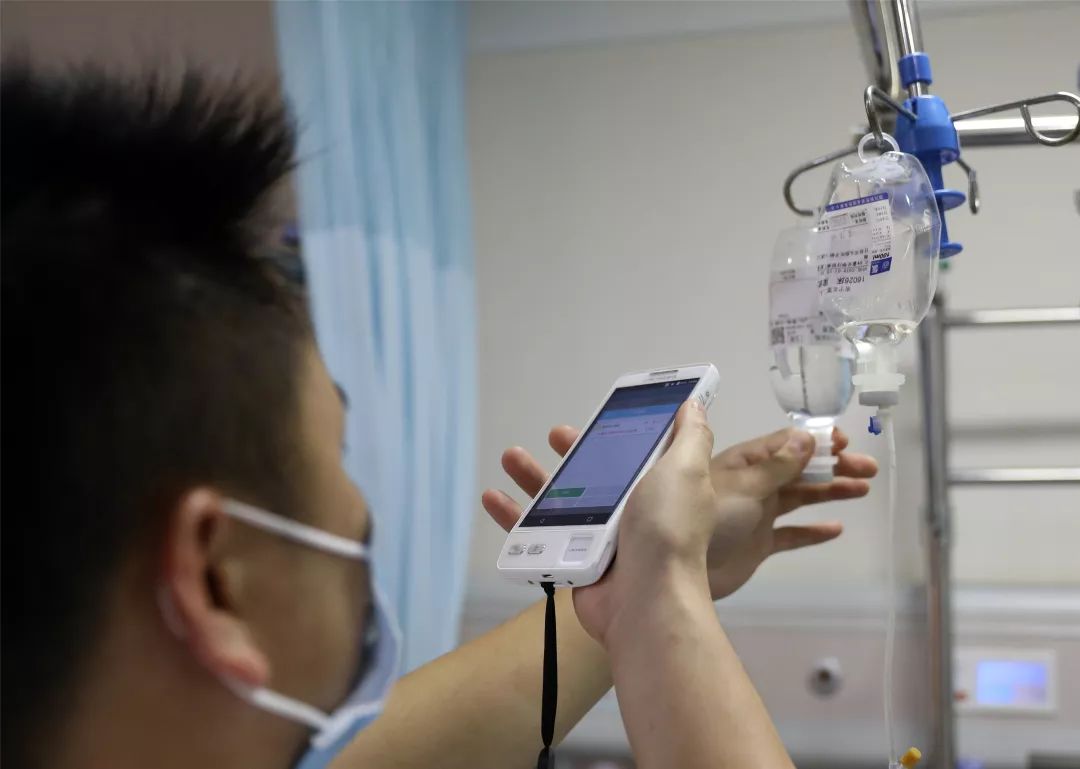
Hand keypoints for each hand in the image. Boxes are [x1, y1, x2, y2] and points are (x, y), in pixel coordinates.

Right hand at [481, 416, 876, 600]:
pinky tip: (492, 498)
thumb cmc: (667, 529)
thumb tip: (692, 405)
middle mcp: (630, 512)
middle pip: (594, 474)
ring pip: (559, 501)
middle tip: (553, 433)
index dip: (619, 433)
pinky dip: (513, 518)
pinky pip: (537, 535)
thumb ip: (690, 436)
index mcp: (658, 488)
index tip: (600, 415)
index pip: (636, 454)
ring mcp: (599, 539)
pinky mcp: (572, 561)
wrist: (645, 601)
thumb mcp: (687, 470)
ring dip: (531, 478)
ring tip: (509, 457)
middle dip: (570, 451)